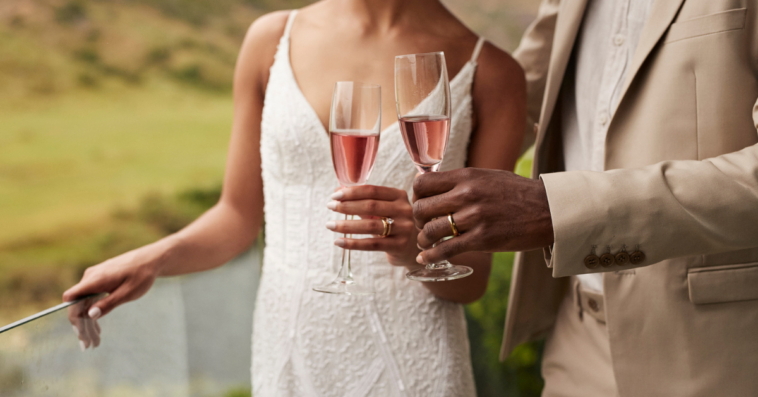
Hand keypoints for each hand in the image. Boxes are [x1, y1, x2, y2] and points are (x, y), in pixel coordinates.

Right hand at [63, 243, 164, 348]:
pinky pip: (92, 298)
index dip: (73, 317)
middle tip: (89, 345)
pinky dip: (94, 313)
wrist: (151, 259)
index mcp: (95, 279)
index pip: (71, 298)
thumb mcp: (128, 293)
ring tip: (95, 341)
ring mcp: (94, 278)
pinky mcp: (100, 281)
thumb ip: (109, 303)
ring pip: (85, 303)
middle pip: (78, 305)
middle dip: (83, 326)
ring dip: (88, 322)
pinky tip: (97, 328)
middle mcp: (90, 278)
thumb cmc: (141, 275)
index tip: (81, 334)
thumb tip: (90, 315)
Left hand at [326, 185, 420, 267]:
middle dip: (347, 206)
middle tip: (330, 207)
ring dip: (346, 225)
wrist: (410, 248)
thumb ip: (362, 201)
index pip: (372, 190)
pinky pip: (372, 244)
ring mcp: (404, 228)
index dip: (352, 192)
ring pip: (370, 226)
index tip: (335, 195)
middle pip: (371, 206)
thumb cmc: (392, 224)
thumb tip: (338, 190)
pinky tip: (338, 242)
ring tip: (330, 225)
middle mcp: (404, 210)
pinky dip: (353, 243)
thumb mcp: (382, 210)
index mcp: (399, 196)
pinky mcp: (399, 245)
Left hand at [412, 168, 553, 263]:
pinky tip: (425, 258)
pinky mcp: (482, 239)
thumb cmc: (518, 193)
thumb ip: (463, 181)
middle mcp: (467, 194)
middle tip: (423, 225)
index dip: (416, 196)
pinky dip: (431, 255)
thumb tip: (438, 186)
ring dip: (423, 239)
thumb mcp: (488, 176)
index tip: (421, 204)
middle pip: (421, 208)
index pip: (422, 184)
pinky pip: (446, 249)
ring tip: (426, 243)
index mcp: (466, 176)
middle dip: (417, 219)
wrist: (549, 209)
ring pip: (430, 230)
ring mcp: (474, 217)